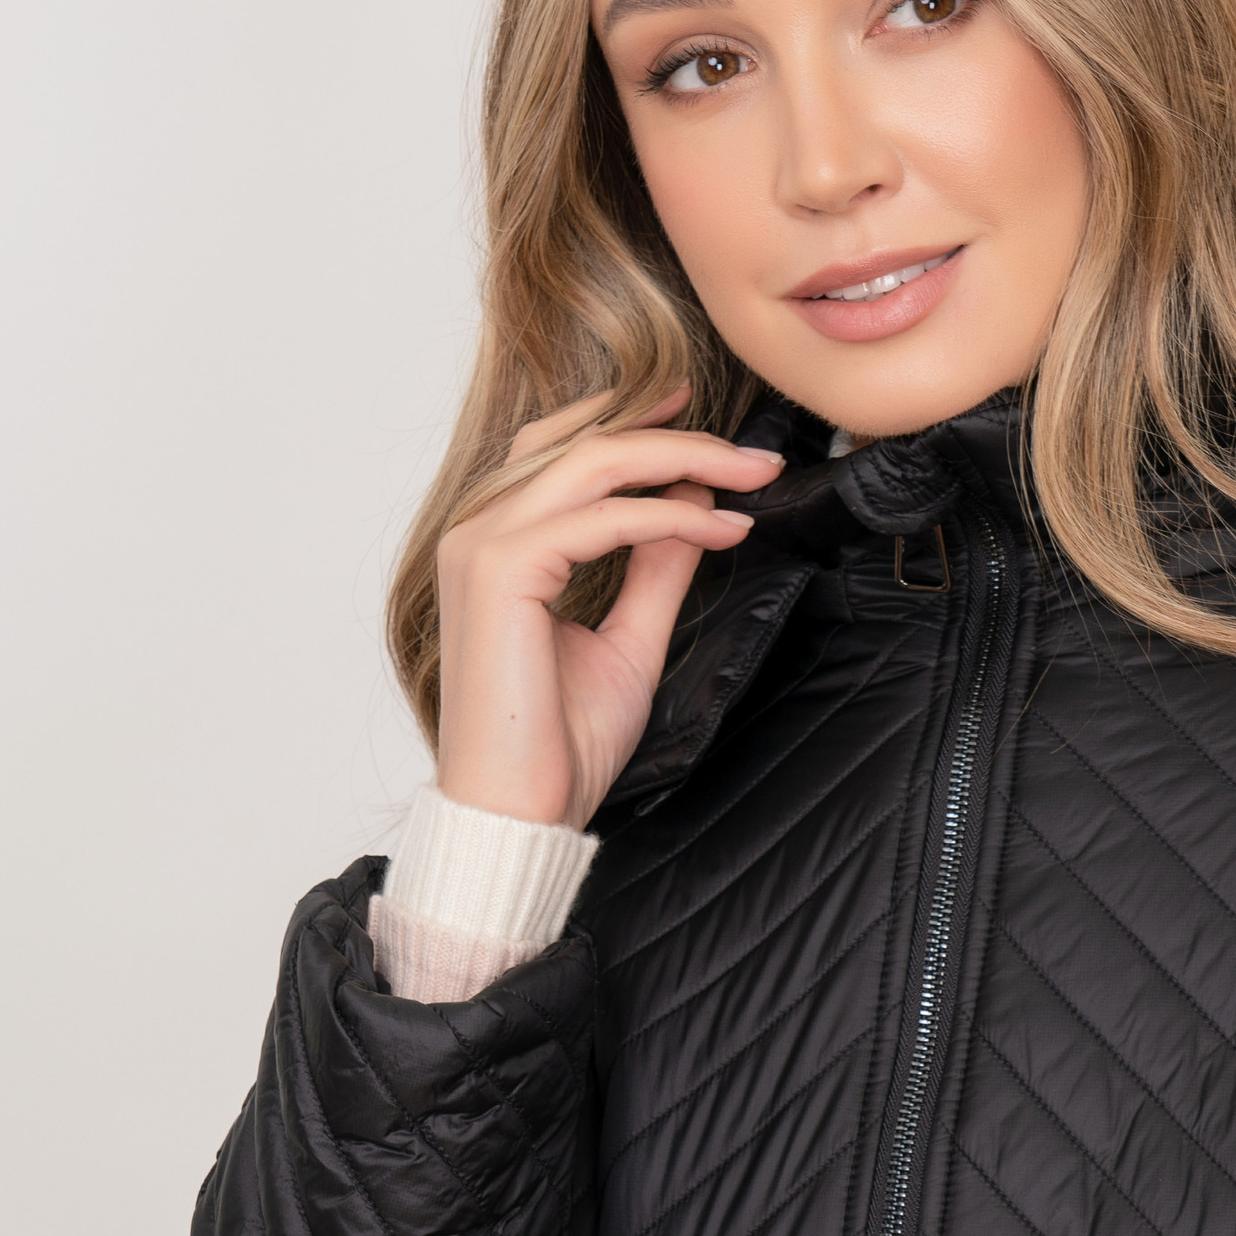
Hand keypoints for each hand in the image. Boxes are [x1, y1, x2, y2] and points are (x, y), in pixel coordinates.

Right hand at [433, 387, 784, 828]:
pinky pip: (603, 519)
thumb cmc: (558, 747)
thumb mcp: (629, 640)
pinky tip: (724, 529)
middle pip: (583, 442)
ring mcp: (481, 545)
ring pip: (595, 463)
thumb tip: (695, 505)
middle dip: (678, 437)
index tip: (706, 423)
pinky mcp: (499, 570)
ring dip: (685, 461)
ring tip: (753, 478)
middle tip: (758, 456)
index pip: (562, 449)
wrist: (520, 814)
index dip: (633, 421)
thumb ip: (656, 568)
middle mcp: (477, 532)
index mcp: (495, 544)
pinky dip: (671, 517)